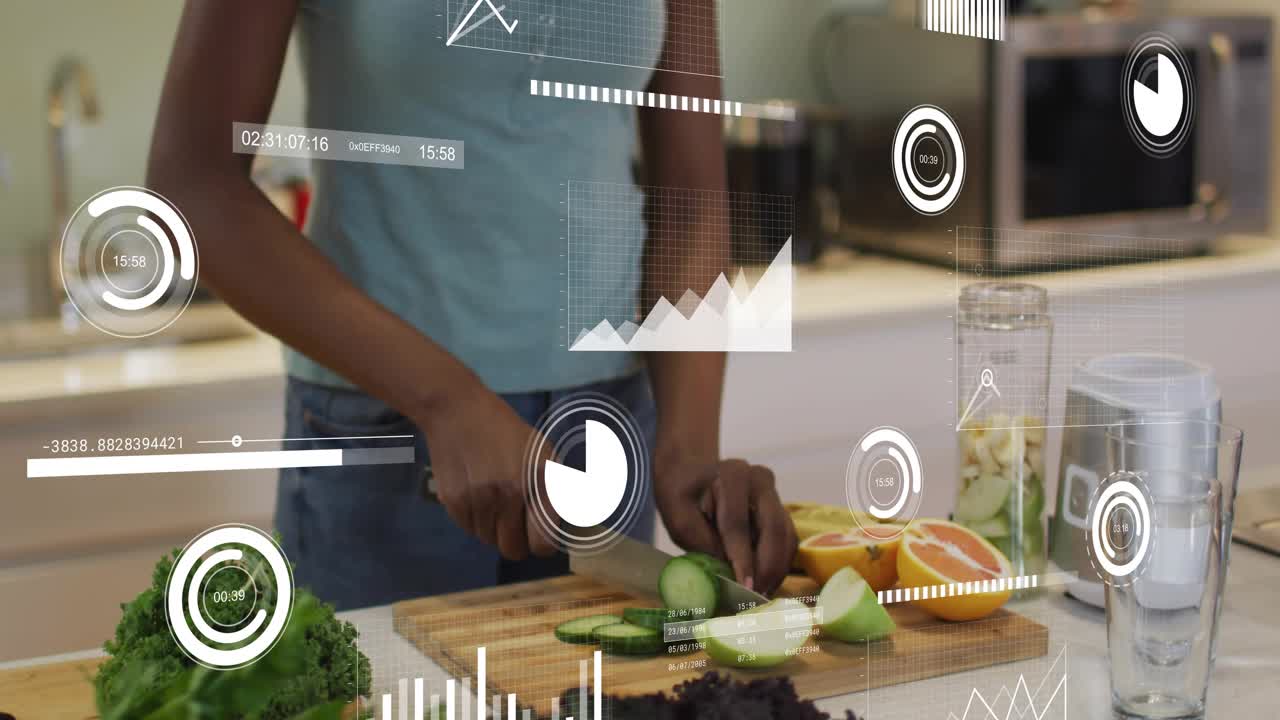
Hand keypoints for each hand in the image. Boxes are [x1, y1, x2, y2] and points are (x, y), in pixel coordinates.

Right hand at [415, 380, 557, 560]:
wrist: (457, 411)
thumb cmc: (505, 430)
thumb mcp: (542, 451)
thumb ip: (556, 487)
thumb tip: (570, 519)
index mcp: (538, 482)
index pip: (543, 542)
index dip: (543, 544)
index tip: (540, 535)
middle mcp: (510, 495)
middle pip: (514, 549)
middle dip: (518, 541)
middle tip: (516, 524)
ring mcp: (480, 501)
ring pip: (489, 541)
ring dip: (494, 529)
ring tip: (493, 501)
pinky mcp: (454, 503)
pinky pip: (469, 530)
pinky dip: (475, 520)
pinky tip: (475, 495)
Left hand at [654, 457, 796, 595]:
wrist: (693, 475)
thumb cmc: (683, 496)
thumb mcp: (679, 517)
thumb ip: (701, 543)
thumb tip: (727, 576)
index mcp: (732, 474)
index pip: (738, 523)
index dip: (742, 558)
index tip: (744, 586)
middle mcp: (760, 480)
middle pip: (772, 528)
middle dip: (766, 567)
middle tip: (756, 596)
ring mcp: (774, 495)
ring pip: (786, 536)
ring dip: (776, 569)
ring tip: (761, 595)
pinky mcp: (780, 512)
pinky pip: (788, 541)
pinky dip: (779, 565)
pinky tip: (766, 583)